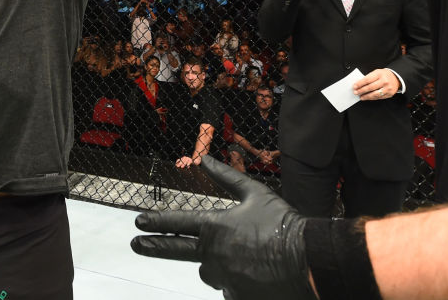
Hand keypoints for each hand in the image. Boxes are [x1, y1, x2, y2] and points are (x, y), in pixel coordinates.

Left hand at [132, 156, 315, 298]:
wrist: (310, 260)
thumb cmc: (283, 224)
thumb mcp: (254, 193)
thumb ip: (226, 177)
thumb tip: (205, 160)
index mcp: (214, 227)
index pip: (176, 223)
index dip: (155, 222)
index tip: (138, 223)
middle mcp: (212, 254)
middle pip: (175, 250)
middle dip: (153, 246)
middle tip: (137, 244)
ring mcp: (222, 278)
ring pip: (210, 271)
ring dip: (218, 264)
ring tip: (245, 258)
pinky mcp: (235, 296)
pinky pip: (229, 288)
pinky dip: (237, 280)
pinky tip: (255, 273)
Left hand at [353, 68, 399, 99]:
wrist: (396, 77)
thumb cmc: (384, 75)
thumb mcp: (376, 72)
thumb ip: (369, 77)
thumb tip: (359, 84)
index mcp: (379, 74)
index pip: (367, 79)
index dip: (360, 84)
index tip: (354, 86)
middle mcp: (384, 81)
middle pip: (370, 87)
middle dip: (361, 90)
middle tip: (356, 92)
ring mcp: (387, 88)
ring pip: (375, 94)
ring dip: (366, 96)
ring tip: (361, 97)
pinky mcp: (389, 94)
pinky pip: (379, 97)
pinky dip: (372, 98)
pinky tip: (368, 98)